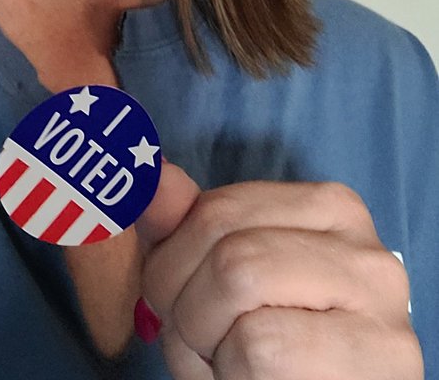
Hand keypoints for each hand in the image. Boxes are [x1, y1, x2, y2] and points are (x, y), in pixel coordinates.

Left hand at [137, 164, 422, 378]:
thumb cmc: (270, 358)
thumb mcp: (220, 284)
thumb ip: (187, 229)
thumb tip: (155, 177)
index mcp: (330, 211)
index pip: (216, 209)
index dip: (171, 264)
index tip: (180, 304)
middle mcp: (364, 247)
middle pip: (226, 247)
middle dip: (182, 306)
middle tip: (199, 345)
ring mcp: (381, 303)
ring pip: (239, 279)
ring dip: (202, 340)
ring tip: (225, 365)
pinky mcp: (382, 358)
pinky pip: (259, 347)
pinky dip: (232, 373)